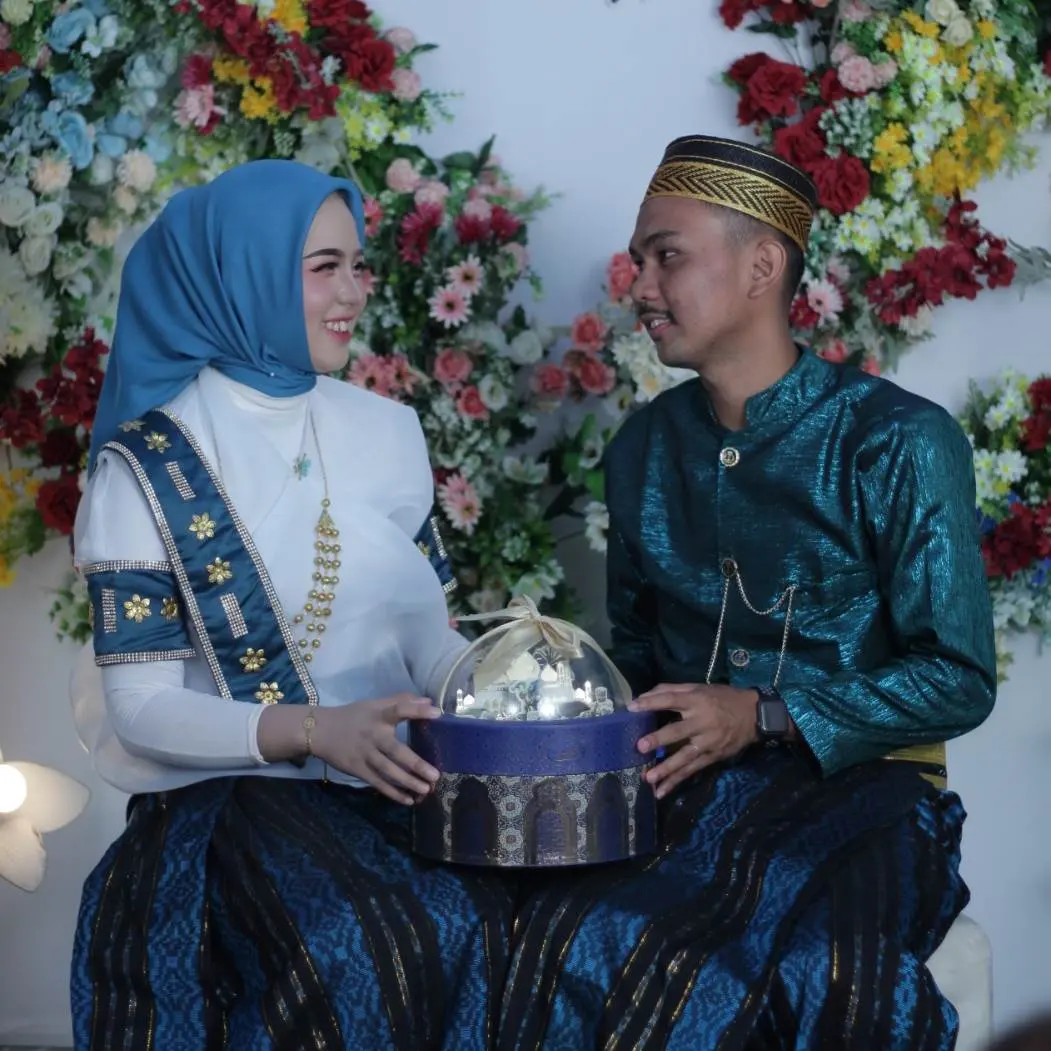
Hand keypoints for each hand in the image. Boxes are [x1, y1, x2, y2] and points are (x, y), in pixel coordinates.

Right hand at [313, 694, 440, 804]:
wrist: (319, 731)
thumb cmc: (353, 716)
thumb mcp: (374, 704)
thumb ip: (401, 701)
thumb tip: (429, 701)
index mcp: (379, 715)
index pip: (399, 709)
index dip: (417, 710)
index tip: (437, 714)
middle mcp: (373, 735)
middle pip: (395, 751)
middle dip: (416, 764)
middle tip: (435, 775)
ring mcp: (365, 754)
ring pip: (388, 771)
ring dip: (407, 782)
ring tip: (426, 790)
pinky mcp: (357, 769)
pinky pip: (377, 783)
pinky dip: (392, 792)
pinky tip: (408, 800)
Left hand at [628, 683, 758, 797]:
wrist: (755, 716)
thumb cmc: (722, 698)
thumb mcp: (700, 687)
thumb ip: (672, 689)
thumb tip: (645, 695)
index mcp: (697, 701)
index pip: (671, 700)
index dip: (651, 703)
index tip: (631, 707)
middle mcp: (702, 722)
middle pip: (678, 731)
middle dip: (659, 739)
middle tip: (640, 746)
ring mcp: (708, 742)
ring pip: (685, 757)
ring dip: (666, 768)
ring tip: (649, 778)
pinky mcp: (712, 757)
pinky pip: (692, 770)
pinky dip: (676, 781)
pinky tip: (661, 792)